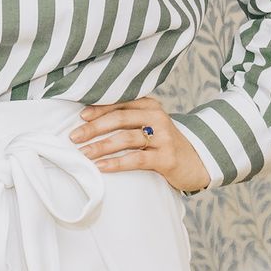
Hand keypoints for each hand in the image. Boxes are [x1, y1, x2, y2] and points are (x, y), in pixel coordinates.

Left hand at [69, 96, 209, 193]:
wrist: (196, 161)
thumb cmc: (163, 143)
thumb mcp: (148, 124)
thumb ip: (127, 118)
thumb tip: (87, 119)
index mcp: (150, 105)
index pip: (119, 103)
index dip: (98, 109)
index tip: (79, 117)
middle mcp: (157, 117)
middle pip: (120, 119)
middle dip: (93, 128)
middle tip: (74, 137)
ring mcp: (163, 138)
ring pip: (126, 139)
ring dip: (100, 147)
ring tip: (83, 154)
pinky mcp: (166, 158)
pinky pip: (137, 159)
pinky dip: (116, 163)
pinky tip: (101, 167)